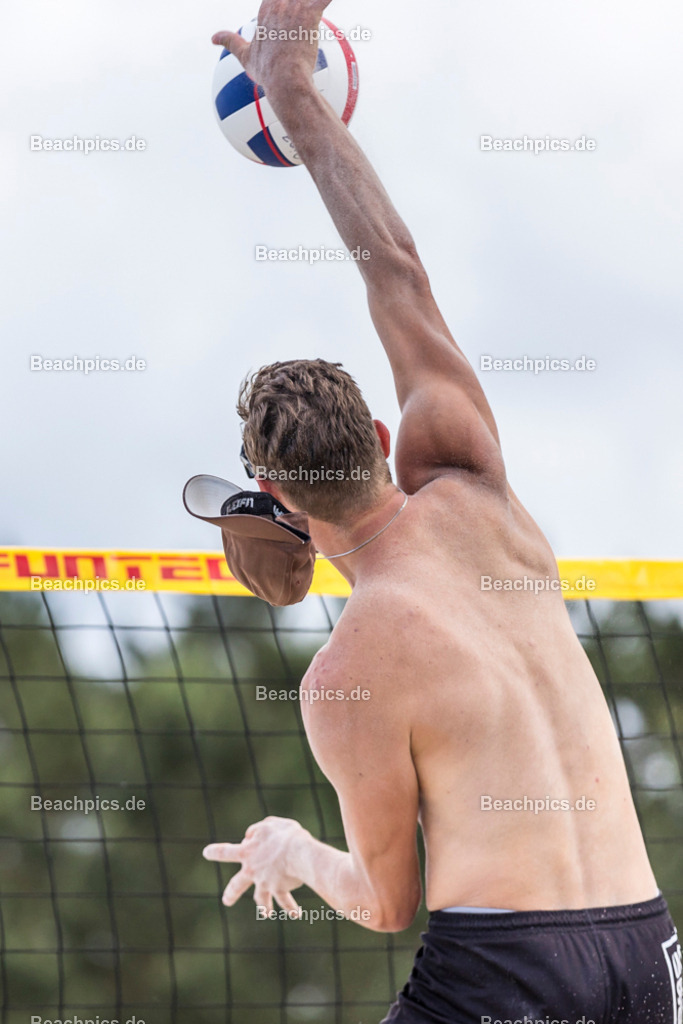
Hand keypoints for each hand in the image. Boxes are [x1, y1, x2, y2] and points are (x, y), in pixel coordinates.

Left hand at [203, 816, 308, 914]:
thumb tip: (250, 836)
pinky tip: (295, 913)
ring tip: (266, 913)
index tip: (206, 852)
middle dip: (232, 893)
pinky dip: (290, 907)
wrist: (298, 854)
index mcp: (247, 852)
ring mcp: (265, 883)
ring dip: (264, 907)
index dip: (215, 852)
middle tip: (226, 901)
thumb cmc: (285, 836)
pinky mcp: (279, 890)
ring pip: (261, 898)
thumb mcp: (270, 825)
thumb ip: (258, 830)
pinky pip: (285, 901)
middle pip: (237, 884)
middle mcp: (253, 870)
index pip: (226, 851)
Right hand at [212, 0, 331, 93]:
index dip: (281, 4)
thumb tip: (213, 38)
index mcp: (265, 11)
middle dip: (298, 5)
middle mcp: (278, 5)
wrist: (285, 81)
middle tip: (299, 26)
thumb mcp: (245, 56)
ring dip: (311, 4)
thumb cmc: (267, 72)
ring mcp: (294, 8)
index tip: (285, 29)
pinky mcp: (310, 14)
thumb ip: (230, 42)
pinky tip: (327, 1)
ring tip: (312, 13)